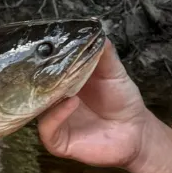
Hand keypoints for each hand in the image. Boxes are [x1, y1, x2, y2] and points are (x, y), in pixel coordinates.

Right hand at [37, 41, 155, 169]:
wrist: (136, 131)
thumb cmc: (123, 101)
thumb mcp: (113, 71)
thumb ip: (103, 53)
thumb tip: (94, 30)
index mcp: (63, 82)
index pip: (43, 69)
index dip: (44, 57)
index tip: (47, 44)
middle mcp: (54, 101)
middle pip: (35, 88)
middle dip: (39, 75)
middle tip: (46, 61)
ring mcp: (54, 121)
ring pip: (36, 108)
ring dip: (47, 94)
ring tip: (62, 82)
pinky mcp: (59, 142)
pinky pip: (48, 129)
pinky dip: (56, 115)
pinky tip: (71, 102)